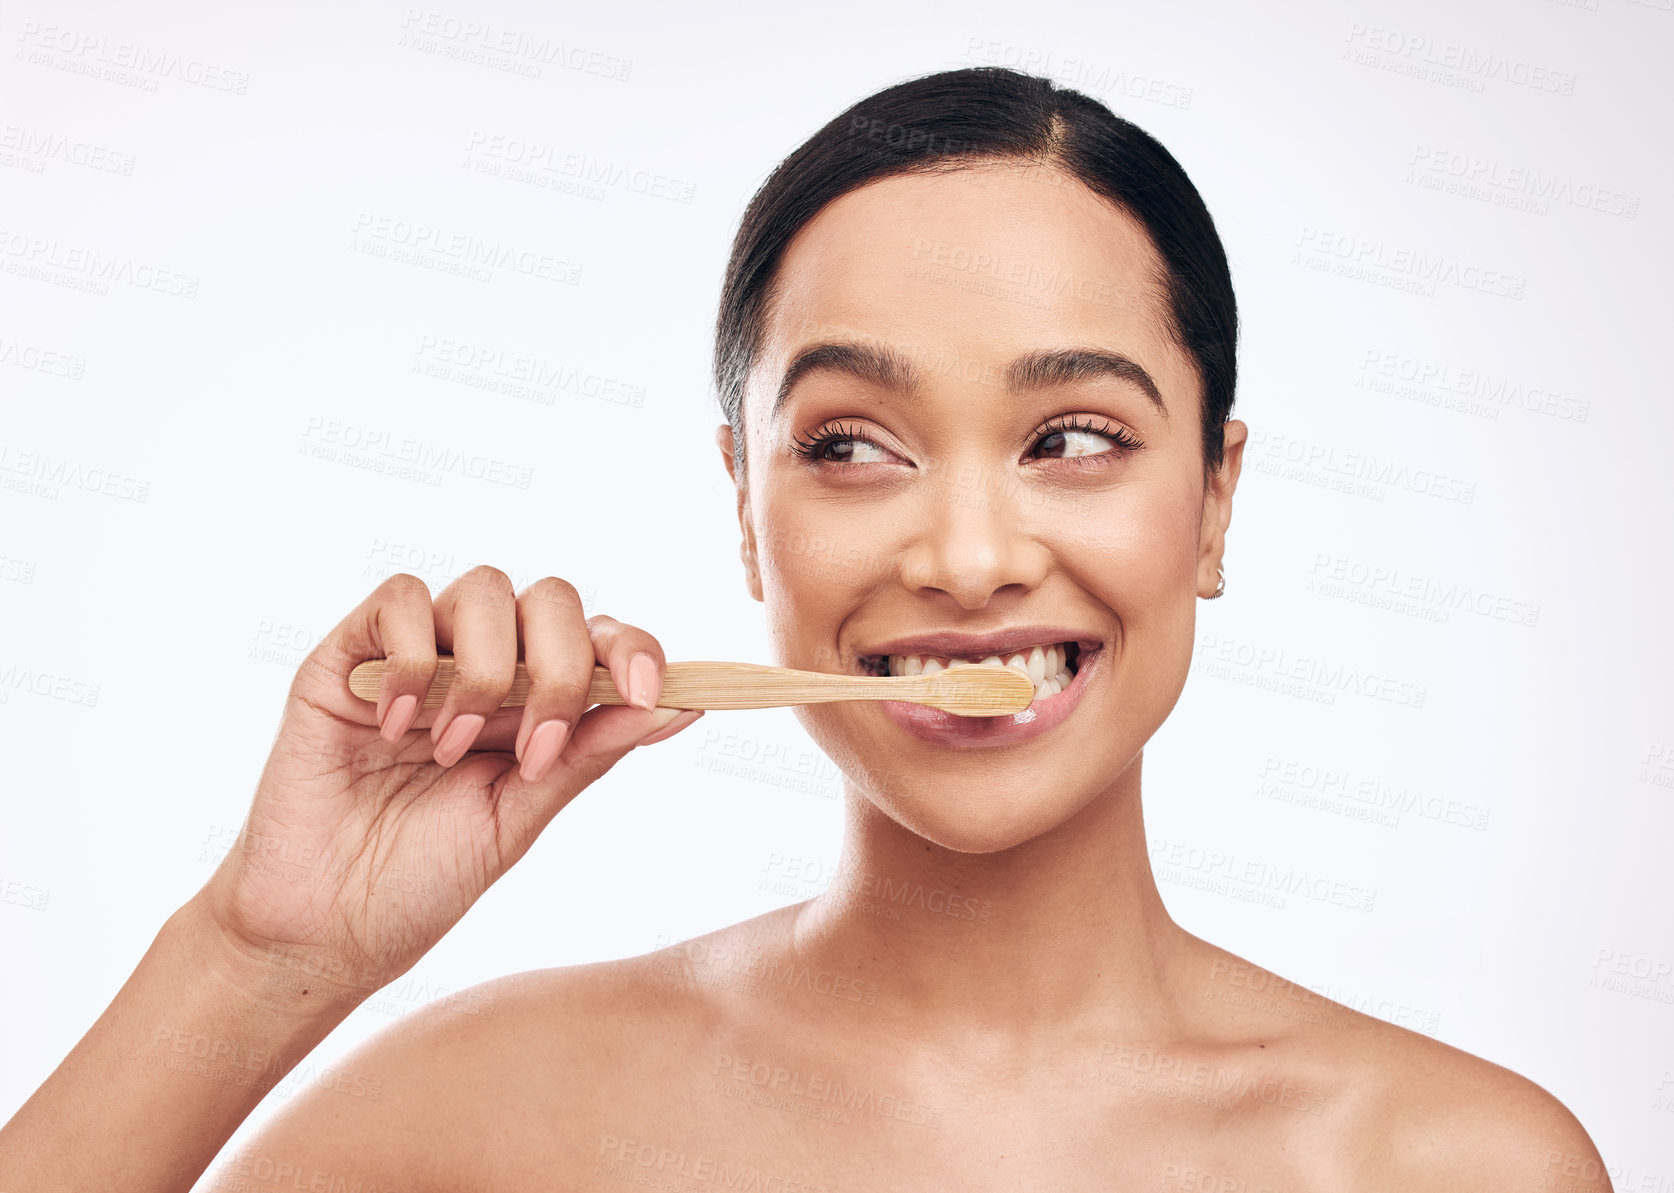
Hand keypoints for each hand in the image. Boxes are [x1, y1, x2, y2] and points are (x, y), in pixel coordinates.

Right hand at [193, 567, 700, 1007]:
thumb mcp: (520, 818)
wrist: (324, 929)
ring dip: (483, 671)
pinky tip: (398, 727)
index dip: (634, 648)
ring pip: (483, 589)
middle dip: (559, 666)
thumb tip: (676, 705)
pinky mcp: (347, 658)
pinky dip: (412, 658)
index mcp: (535, 705)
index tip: (647, 692)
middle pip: (552, 600)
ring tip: (452, 751)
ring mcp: (416, 658)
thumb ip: (587, 753)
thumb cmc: (421, 880)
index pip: (601, 638)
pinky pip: (398, 599)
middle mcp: (481, 668)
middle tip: (532, 749)